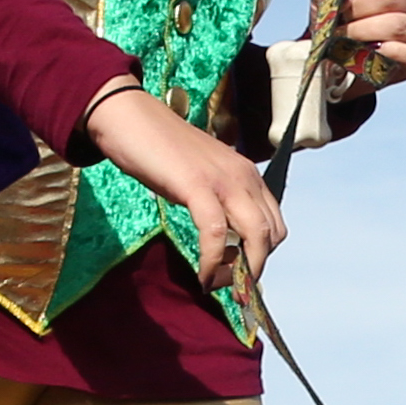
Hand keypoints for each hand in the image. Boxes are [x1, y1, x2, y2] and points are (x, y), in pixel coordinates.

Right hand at [83, 84, 282, 287]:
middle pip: (271, 234)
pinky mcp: (198, 186)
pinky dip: (213, 262)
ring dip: (241, 270)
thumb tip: (222, 241)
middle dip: (256, 267)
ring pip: (255, 235)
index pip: (275, 223)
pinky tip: (202, 276)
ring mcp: (224, 180)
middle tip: (231, 287)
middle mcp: (244, 176)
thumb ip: (217, 202)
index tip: (240, 273)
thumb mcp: (201, 177)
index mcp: (247, 174)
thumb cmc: (160, 150)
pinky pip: (216, 233)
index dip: (262, 254)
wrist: (130, 118)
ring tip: (217, 284)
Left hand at [327, 0, 405, 90]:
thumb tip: (343, 0)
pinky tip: (365, 54)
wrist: (347, 63)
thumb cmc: (342, 23)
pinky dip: (382, 54)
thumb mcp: (332, 1)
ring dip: (363, 33)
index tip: (342, 1)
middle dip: (357, 11)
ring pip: (398, 25)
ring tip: (345, 41)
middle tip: (339, 24)